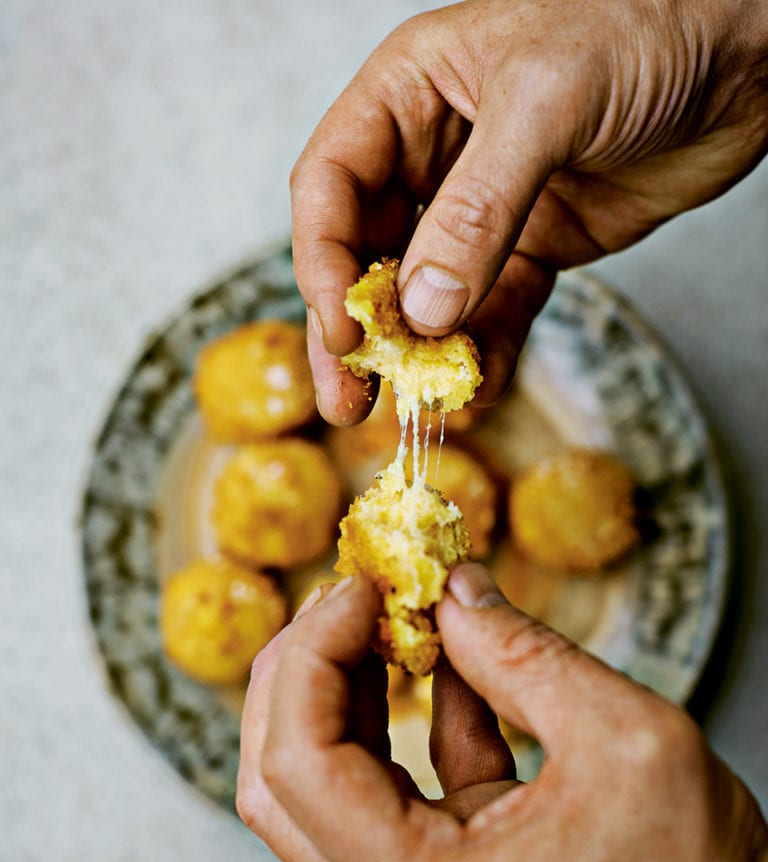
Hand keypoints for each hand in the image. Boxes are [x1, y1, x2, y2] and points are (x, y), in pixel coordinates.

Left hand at [237, 567, 767, 861]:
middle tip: (346, 596)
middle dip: (299, 671)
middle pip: (282, 783)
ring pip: (326, 786)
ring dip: (342, 689)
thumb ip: (524, 655)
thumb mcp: (625, 738)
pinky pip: (398, 784)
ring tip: (381, 615)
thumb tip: (454, 590)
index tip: (358, 587)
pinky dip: (406, 713)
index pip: (300, 765)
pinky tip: (444, 659)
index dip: (312, 657)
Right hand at [291, 0, 767, 424]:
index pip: (332, 186)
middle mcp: (433, 154)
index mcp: (408, 95)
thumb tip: (422, 308)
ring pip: (428, 294)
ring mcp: (483, 207)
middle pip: (367, 252)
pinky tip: (477, 390)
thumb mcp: (546, 102)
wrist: (745, 51)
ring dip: (418, 355)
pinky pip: (496, 311)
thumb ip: (477, 207)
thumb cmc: (645, 25)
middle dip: (358, 330)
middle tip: (348, 399)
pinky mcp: (534, 247)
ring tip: (410, 408)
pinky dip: (484, 352)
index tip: (343, 329)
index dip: (325, 260)